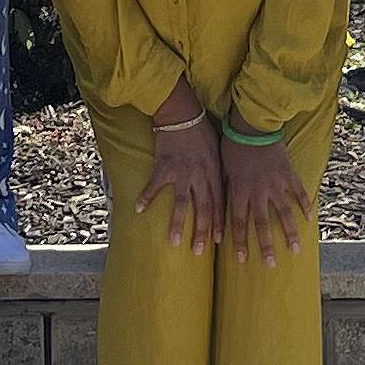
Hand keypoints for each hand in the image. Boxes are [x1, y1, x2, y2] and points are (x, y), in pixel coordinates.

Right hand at [135, 123, 222, 254]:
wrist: (182, 113)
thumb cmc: (201, 129)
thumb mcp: (217, 150)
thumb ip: (220, 169)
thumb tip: (226, 186)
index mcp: (214, 172)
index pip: (219, 203)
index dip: (218, 223)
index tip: (217, 241)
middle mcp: (200, 176)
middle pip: (203, 208)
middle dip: (202, 232)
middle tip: (198, 251)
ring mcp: (182, 172)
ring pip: (182, 203)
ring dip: (178, 223)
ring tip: (174, 241)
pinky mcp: (164, 166)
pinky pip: (154, 185)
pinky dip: (146, 197)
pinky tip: (138, 210)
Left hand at [218, 135, 311, 268]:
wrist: (252, 125)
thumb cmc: (233, 144)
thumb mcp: (223, 167)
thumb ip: (226, 188)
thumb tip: (220, 207)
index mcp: (239, 190)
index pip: (239, 222)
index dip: (240, 242)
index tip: (242, 259)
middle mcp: (258, 191)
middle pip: (262, 224)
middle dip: (266, 246)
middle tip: (270, 265)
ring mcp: (275, 184)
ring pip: (284, 214)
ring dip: (290, 233)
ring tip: (295, 250)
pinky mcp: (288, 174)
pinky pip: (298, 193)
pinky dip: (304, 206)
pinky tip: (309, 219)